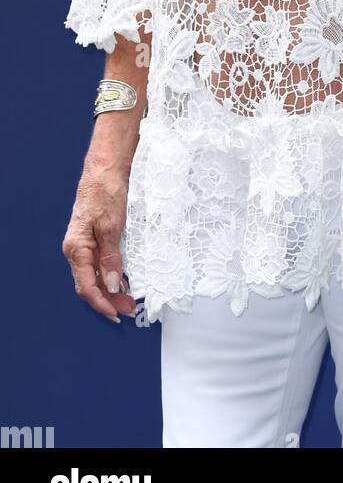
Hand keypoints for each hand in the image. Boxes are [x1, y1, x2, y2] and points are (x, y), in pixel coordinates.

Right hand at [62, 167, 137, 322]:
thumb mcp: (111, 226)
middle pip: (89, 284)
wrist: (105, 169)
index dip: (101, 303)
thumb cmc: (105, 192)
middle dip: (108, 300)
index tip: (116, 313)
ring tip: (127, 300)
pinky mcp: (94, 239)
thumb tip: (111, 285)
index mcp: (76, 248)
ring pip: (94, 275)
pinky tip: (122, 281)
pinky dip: (110, 275)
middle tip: (127, 309)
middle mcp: (77, 249)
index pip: (86, 286)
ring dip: (110, 289)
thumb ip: (110, 257)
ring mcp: (85, 244)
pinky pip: (99, 264)